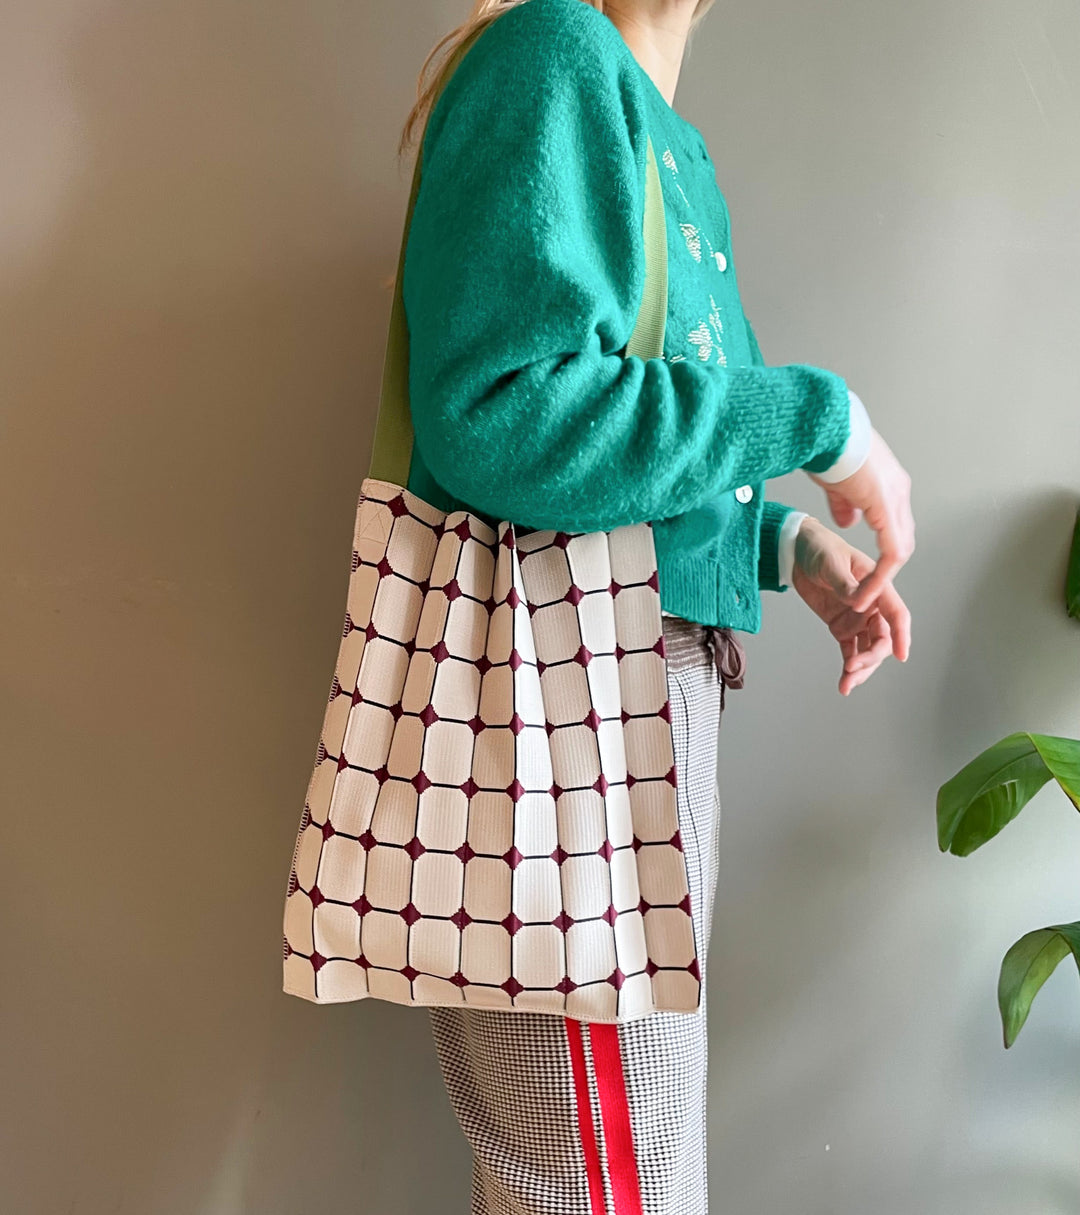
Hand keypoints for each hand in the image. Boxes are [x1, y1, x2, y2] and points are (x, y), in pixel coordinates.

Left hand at [791, 516, 910, 695]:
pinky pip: (849, 650)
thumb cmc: (820, 548)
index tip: (901, 655)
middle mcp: (871, 605)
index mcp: (876, 587)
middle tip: (852, 668)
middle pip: (882, 638)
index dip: (901, 635)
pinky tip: (844, 682)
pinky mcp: (841, 627)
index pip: (896, 613)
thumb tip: (856, 601)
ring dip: (861, 668)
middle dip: (871, 657)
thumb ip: (845, 584)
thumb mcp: (831, 562)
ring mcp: (857, 618)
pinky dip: (848, 666)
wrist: (797, 551)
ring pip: (867, 649)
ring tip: (847, 684)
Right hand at [807, 429, 914, 613]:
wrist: (827, 428)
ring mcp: (895, 498)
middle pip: (903, 539)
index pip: (894, 525)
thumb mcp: (836, 483)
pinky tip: (867, 586)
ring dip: (884, 575)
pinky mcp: (886, 506)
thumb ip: (845, 505)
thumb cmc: (827, 446)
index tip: (868, 570)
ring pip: (901, 548)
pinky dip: (881, 573)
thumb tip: (848, 521)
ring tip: (865, 594)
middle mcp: (898, 491)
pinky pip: (891, 551)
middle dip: (887, 567)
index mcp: (887, 485)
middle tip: (869, 587)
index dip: (883, 551)